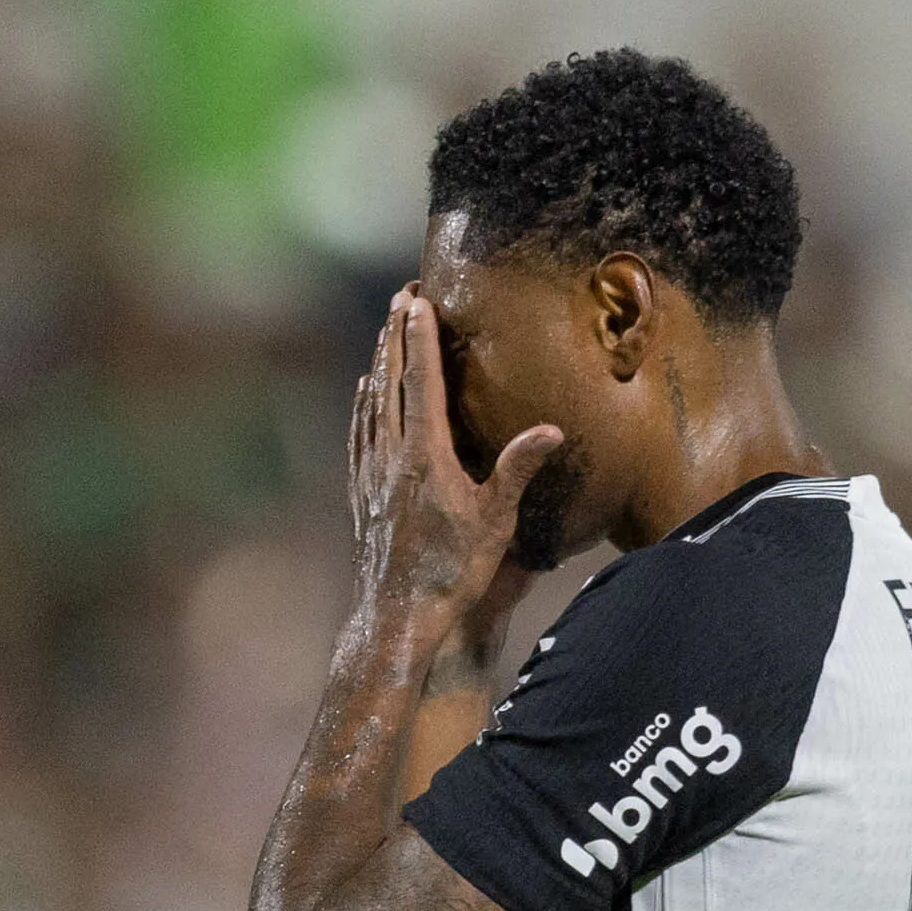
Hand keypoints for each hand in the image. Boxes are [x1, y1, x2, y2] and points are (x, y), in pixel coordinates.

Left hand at [348, 289, 561, 633]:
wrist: (399, 612)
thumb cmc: (453, 569)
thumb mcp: (496, 520)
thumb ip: (517, 468)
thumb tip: (551, 430)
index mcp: (424, 455)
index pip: (421, 382)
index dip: (420, 338)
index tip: (417, 300)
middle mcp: (391, 456)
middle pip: (390, 382)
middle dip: (396, 337)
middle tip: (401, 297)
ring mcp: (372, 473)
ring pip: (371, 404)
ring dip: (380, 364)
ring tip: (387, 333)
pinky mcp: (363, 492)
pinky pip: (360, 433)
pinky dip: (364, 404)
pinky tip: (364, 395)